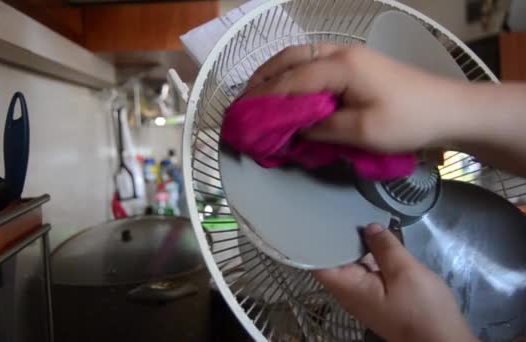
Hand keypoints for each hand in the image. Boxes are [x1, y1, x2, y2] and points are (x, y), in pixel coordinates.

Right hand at [244, 44, 472, 152]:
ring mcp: (349, 55)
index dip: (265, 98)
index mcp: (341, 67)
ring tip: (258, 93)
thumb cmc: (408, 122)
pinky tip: (287, 89)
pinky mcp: (355, 64)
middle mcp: (341, 53)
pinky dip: (293, 73)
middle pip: (290, 57)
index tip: (243, 114)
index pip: (292, 80)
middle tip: (243, 100)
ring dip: (276, 72)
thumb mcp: (362, 132)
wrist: (448, 111)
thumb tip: (294, 129)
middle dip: (263, 77)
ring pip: (301, 55)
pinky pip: (314, 62)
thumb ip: (323, 128)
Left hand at [313, 224, 476, 341]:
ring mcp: (364, 295)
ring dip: (356, 244)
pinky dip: (369, 255)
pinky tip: (377, 239)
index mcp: (348, 287)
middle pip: (334, 260)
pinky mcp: (378, 296)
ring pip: (352, 264)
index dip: (315, 241)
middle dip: (337, 236)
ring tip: (358, 217)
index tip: (317, 219)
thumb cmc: (423, 311)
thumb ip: (386, 247)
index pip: (318, 262)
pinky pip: (367, 270)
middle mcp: (350, 292)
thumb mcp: (405, 272)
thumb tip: (370, 227)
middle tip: (342, 210)